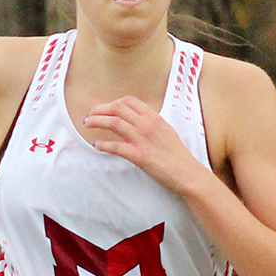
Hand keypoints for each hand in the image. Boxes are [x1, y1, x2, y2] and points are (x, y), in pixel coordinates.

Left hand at [81, 96, 210, 196]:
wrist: (188, 174)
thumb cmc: (178, 156)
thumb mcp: (166, 133)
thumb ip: (152, 125)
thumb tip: (137, 123)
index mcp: (154, 118)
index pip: (129, 101)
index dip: (113, 103)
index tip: (105, 109)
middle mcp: (147, 125)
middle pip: (117, 108)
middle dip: (99, 110)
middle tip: (90, 116)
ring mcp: (143, 139)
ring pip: (113, 123)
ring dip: (97, 121)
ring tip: (87, 124)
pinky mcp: (139, 156)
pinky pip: (116, 146)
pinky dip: (103, 144)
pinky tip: (97, 145)